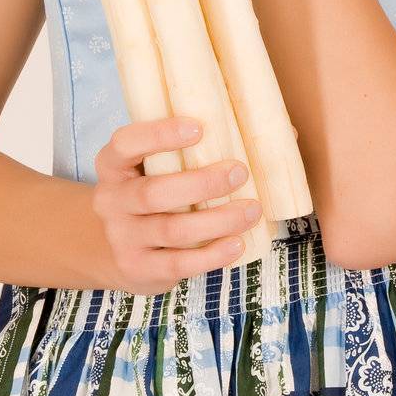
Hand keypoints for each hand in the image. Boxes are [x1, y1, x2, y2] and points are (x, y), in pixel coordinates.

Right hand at [91, 118, 262, 292]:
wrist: (113, 249)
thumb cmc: (153, 191)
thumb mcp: (157, 165)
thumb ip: (202, 146)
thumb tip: (285, 132)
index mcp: (113, 164)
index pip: (127, 143)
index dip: (159, 134)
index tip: (199, 127)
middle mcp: (111, 200)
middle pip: (153, 192)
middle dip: (202, 183)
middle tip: (240, 172)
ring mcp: (122, 238)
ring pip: (172, 230)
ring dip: (218, 220)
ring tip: (252, 210)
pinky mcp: (138, 269)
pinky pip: (178, 264)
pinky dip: (211, 255)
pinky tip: (237, 244)